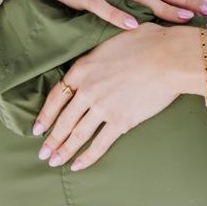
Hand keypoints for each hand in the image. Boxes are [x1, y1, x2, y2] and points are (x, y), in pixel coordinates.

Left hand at [33, 25, 206, 169]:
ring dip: (64, 150)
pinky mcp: (120, 120)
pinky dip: (87, 157)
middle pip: (63, 120)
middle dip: (51, 139)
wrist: (169, 57)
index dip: (45, 115)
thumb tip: (100, 59)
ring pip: (77, 134)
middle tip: (42, 153)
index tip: (37, 128)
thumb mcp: (111, 40)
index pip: (56, 96)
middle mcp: (88, 90)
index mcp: (83, 68)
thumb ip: (99, 56)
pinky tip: (78, 165)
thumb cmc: (147, 42)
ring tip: (54, 162)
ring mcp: (103, 107)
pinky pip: (100, 143)